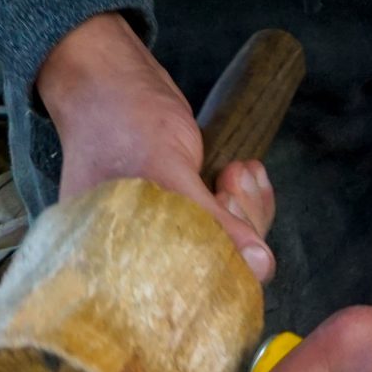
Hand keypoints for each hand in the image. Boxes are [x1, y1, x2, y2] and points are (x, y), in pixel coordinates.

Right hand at [37, 12, 275, 281]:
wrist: (111, 76)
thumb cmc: (121, 124)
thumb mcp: (167, 174)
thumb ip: (213, 224)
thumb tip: (261, 267)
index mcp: (120, 264)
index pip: (186, 295)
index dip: (223, 268)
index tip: (227, 219)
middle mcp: (142, 255)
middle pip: (215, 270)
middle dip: (238, 225)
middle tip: (229, 182)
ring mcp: (168, 231)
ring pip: (230, 244)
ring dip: (248, 206)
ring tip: (237, 171)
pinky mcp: (187, 210)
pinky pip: (231, 221)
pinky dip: (249, 197)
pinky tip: (245, 170)